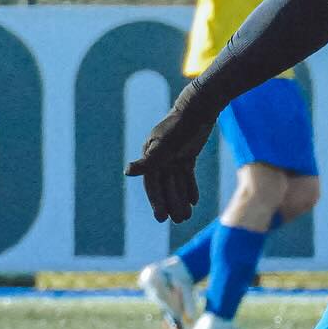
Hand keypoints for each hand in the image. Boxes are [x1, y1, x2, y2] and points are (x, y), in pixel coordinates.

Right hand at [125, 93, 216, 222]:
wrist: (199, 108)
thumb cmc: (180, 126)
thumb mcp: (165, 145)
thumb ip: (148, 160)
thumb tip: (127, 172)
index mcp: (151, 155)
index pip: (152, 183)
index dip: (156, 201)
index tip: (161, 218)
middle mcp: (160, 157)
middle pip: (165, 185)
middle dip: (171, 203)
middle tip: (179, 220)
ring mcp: (173, 156)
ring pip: (176, 182)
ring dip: (181, 199)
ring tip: (187, 216)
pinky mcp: (186, 154)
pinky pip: (186, 175)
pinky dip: (189, 187)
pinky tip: (193, 201)